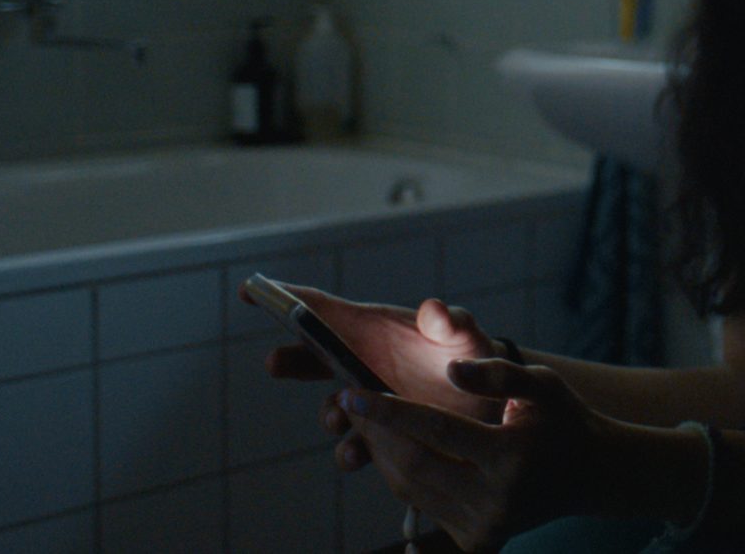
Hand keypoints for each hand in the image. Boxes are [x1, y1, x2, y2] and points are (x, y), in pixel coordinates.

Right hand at [237, 284, 502, 425]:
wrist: (494, 407)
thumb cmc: (476, 358)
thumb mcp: (467, 337)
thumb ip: (452, 322)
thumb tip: (433, 310)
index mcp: (374, 330)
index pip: (325, 309)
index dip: (287, 297)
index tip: (251, 290)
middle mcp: (363, 362)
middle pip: (313, 357)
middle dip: (291, 359)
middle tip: (275, 362)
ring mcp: (369, 399)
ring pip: (333, 406)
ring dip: (328, 413)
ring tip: (338, 416)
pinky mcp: (380, 433)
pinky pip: (355, 444)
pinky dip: (350, 450)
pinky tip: (358, 453)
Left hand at [336, 359, 615, 551]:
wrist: (593, 475)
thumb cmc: (564, 420)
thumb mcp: (542, 384)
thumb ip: (498, 373)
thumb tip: (450, 371)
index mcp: (511, 457)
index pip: (435, 430)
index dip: (388, 410)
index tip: (351, 392)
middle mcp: (496, 500)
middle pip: (413, 466)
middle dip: (376, 434)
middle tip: (352, 405)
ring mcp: (486, 527)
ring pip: (411, 490)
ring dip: (383, 455)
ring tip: (368, 423)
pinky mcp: (478, 542)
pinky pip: (424, 506)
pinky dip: (404, 477)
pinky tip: (395, 448)